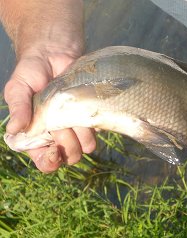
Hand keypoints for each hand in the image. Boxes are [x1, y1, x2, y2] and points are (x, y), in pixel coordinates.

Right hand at [4, 49, 96, 172]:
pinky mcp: (90, 116)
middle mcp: (58, 134)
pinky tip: (85, 110)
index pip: (45, 161)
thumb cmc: (32, 71)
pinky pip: (97, 130)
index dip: (50, 162)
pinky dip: (93, 124)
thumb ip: (18, 108)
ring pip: (85, 146)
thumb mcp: (18, 88)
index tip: (53, 151)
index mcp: (38, 135)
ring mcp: (76, 127)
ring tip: (75, 116)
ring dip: (83, 136)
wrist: (55, 52)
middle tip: (62, 125)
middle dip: (67, 146)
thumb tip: (15, 130)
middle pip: (69, 156)